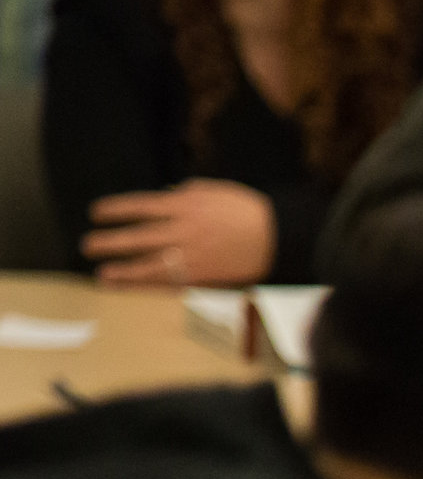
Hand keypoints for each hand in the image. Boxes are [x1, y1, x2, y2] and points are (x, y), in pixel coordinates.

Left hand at [83, 180, 275, 286]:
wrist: (277, 236)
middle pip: (138, 237)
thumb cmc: (248, 210)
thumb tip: (166, 194)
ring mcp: (193, 256)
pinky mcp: (205, 276)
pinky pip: (173, 282)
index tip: (96, 213)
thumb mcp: (215, 189)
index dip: (115, 210)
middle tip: (89, 246)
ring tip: (104, 275)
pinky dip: (152, 286)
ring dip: (124, 271)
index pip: (139, 206)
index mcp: (184, 205)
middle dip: (110, 242)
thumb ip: (187, 192)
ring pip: (150, 264)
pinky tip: (136, 288)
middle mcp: (183, 231)